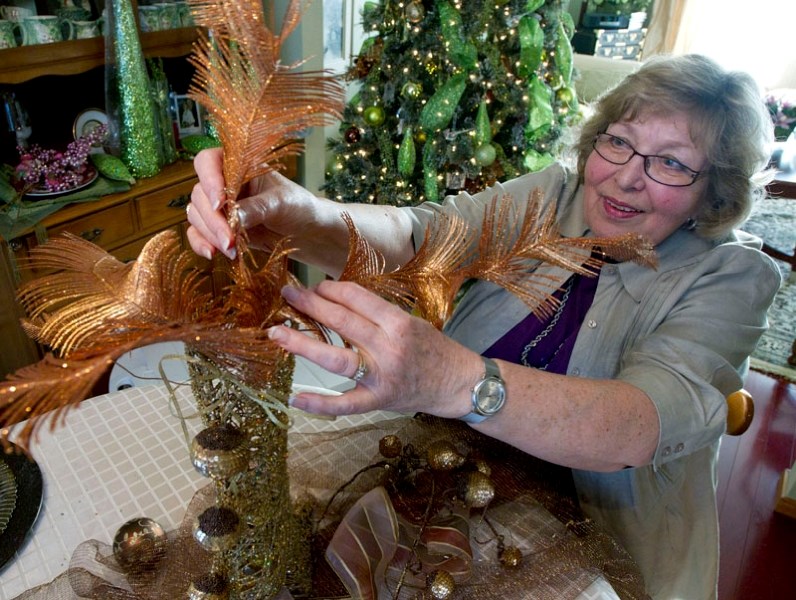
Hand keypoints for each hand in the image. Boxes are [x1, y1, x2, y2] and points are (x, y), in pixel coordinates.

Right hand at [186, 148, 318, 259]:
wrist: (305, 232)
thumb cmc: (297, 207)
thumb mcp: (282, 203)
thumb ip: (257, 207)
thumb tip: (234, 217)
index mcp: (238, 165)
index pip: (208, 162)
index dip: (209, 180)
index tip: (221, 203)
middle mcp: (223, 182)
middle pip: (200, 194)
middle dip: (213, 219)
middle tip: (230, 239)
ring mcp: (219, 206)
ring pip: (196, 214)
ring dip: (210, 234)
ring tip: (231, 250)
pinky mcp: (218, 227)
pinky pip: (197, 233)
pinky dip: (201, 243)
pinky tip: (212, 254)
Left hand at [267, 280, 481, 417]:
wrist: (459, 384)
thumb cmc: (435, 349)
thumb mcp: (412, 322)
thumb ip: (378, 315)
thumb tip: (337, 302)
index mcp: (399, 323)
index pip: (357, 299)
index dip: (331, 289)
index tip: (314, 286)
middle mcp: (389, 347)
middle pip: (342, 322)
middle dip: (310, 305)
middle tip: (287, 294)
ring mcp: (382, 376)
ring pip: (336, 358)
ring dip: (303, 344)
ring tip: (277, 333)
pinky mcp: (378, 400)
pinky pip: (346, 404)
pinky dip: (320, 404)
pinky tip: (295, 399)